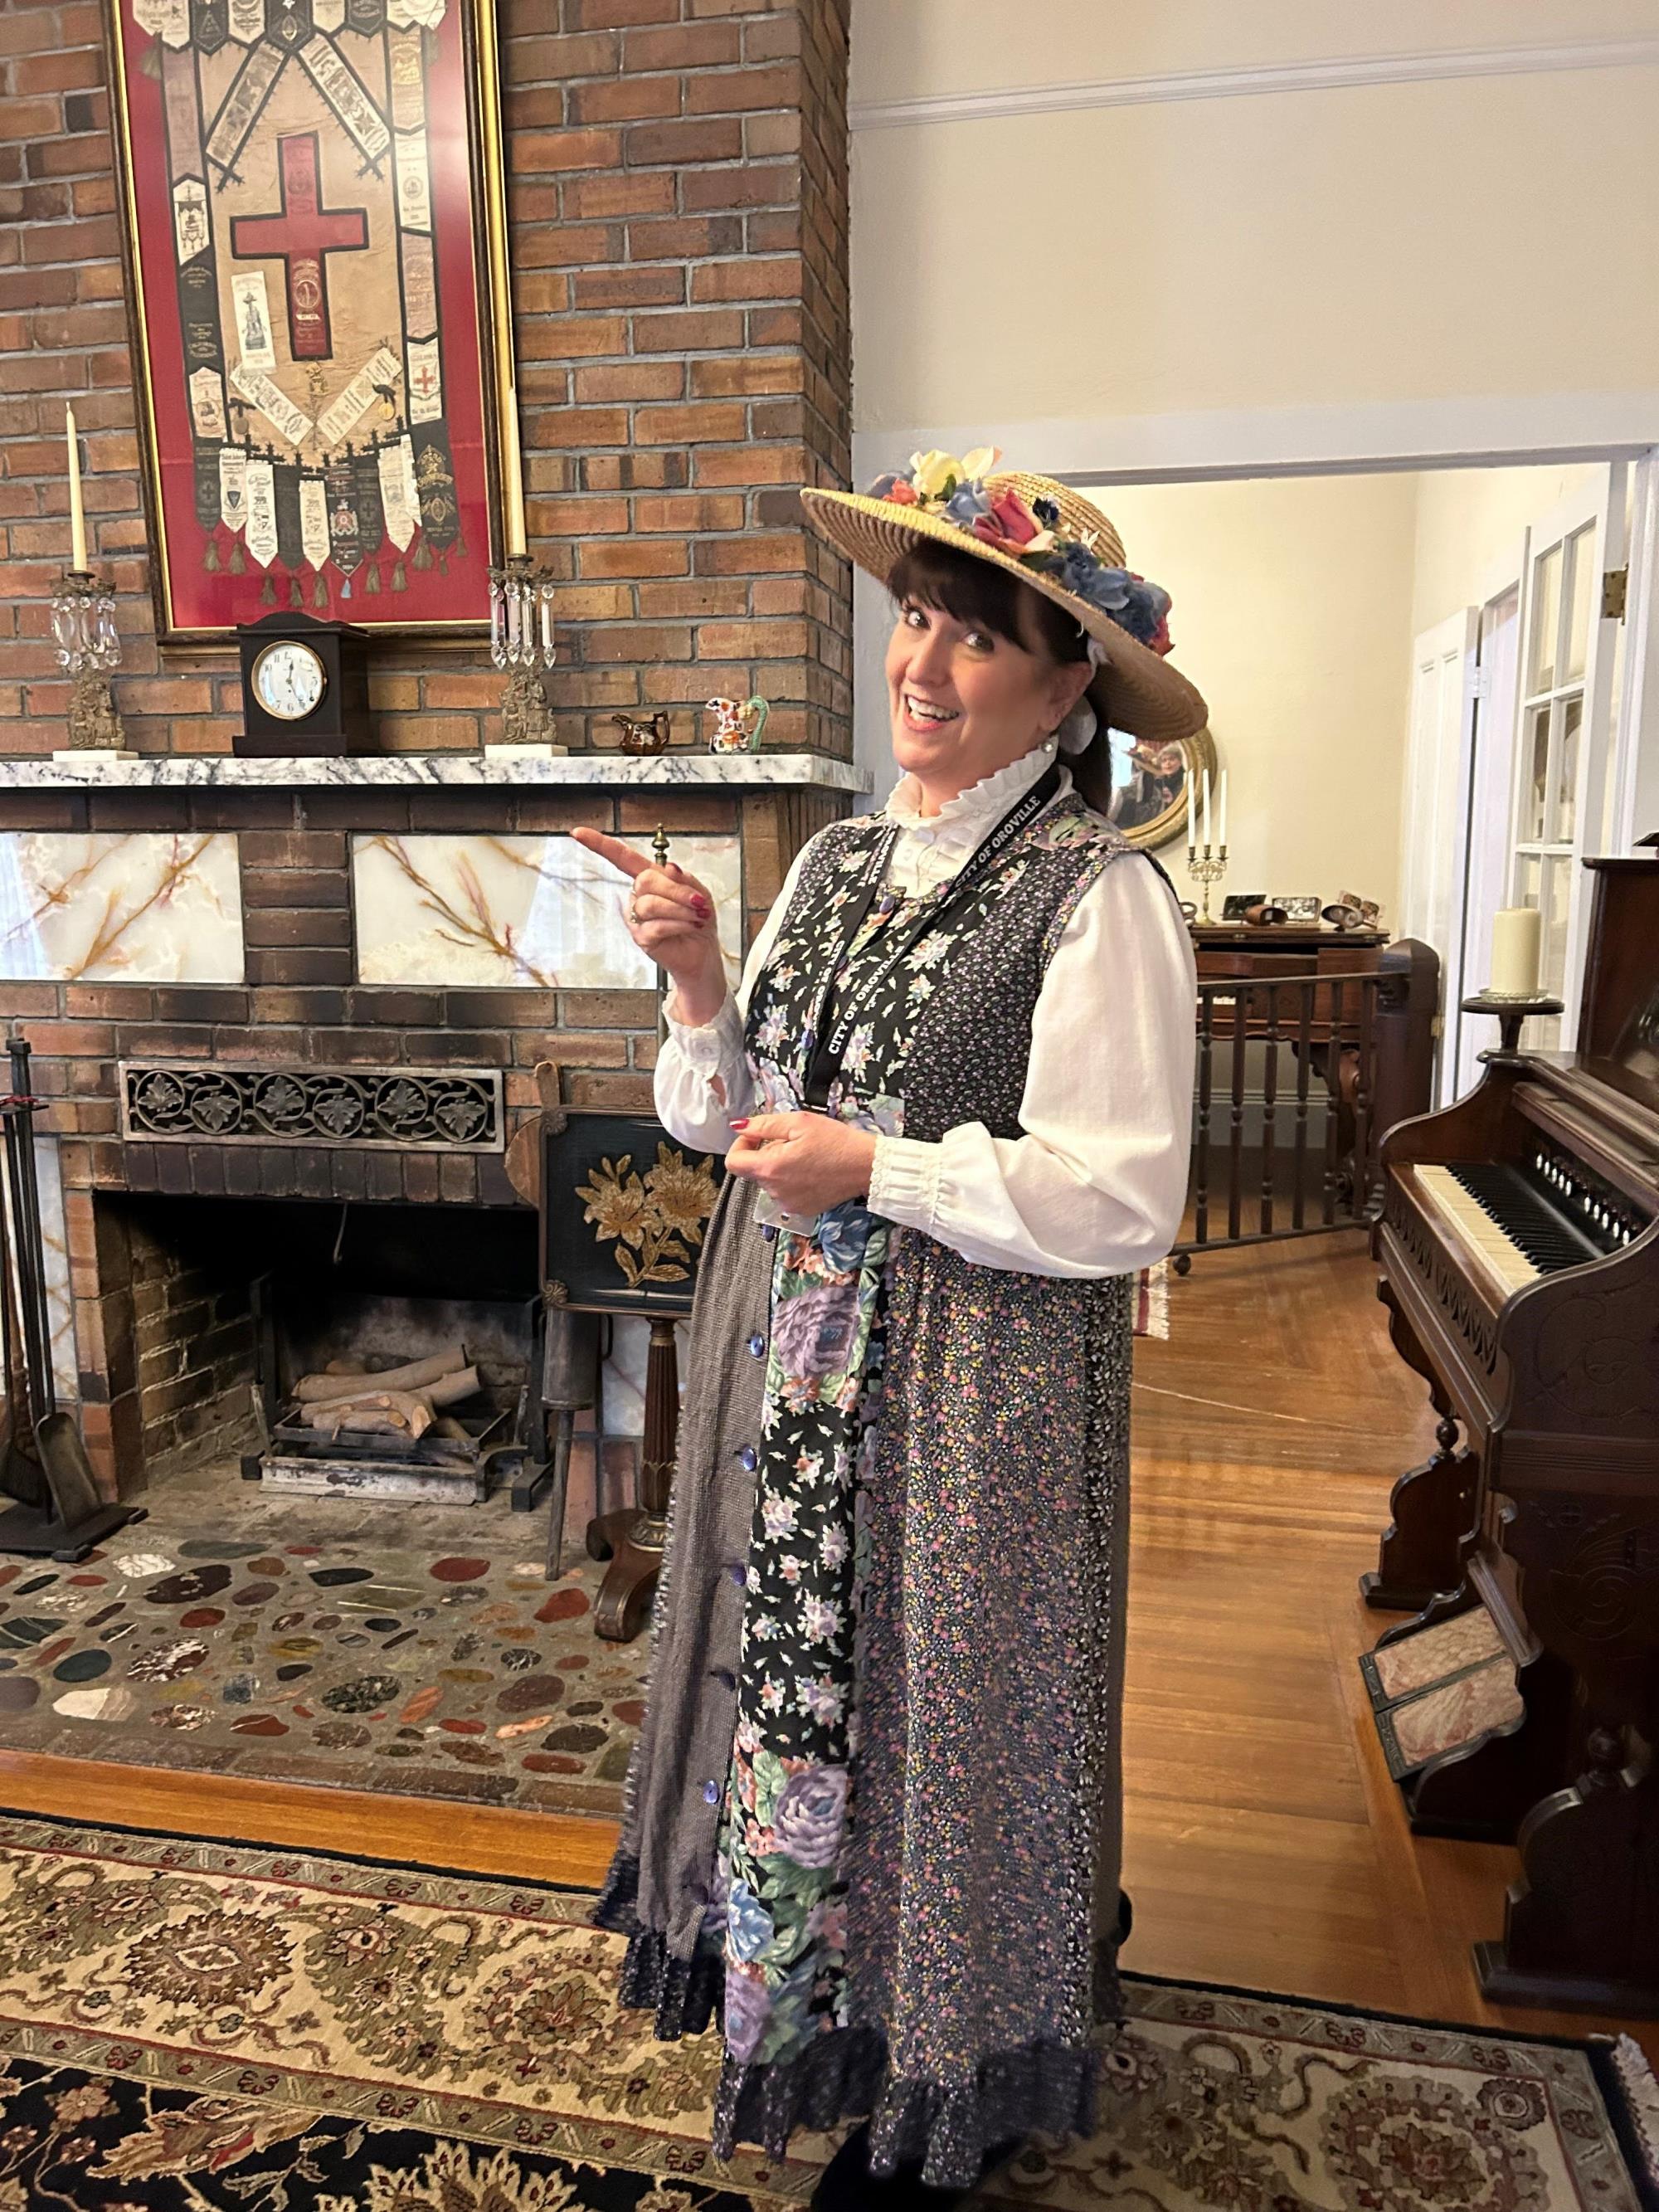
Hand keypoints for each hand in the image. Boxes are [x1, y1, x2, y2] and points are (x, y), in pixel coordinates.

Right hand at [570, 827, 725, 1019]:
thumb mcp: (697, 891)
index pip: (623, 858)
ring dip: (681, 910)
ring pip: (651, 904)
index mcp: (650, 878)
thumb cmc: (698, 919)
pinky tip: (690, 926)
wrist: (703, 951)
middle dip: (676, 890)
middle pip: (644, 881)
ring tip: (696, 917)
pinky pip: (656, 925)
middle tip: (697, 902)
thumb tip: (669, 866)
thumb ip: (682, 878)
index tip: (578, 833)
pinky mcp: (640, 937)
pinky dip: (679, 924)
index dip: (601, 845)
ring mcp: (636, 916)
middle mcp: (638, 895)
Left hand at [725, 1112, 877, 1216]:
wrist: (866, 1166)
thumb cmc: (837, 1142)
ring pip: (771, 1181)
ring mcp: (788, 1204)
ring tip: (806, 1157)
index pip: (734, 1162)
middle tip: (793, 1142)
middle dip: (767, 1153)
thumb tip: (739, 1127)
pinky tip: (812, 1171)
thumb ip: (763, 1125)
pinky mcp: (801, 1210)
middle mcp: (775, 1191)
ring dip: (780, 1168)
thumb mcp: (799, 1122)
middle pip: (754, 1170)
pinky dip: (792, 1181)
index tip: (756, 1136)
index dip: (741, 1144)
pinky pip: (785, 1193)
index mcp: (770, 1168)